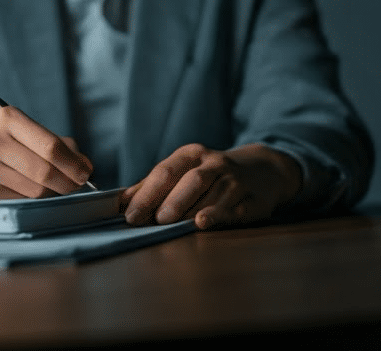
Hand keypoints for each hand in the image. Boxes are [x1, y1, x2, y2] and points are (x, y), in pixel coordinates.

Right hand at [0, 107, 93, 197]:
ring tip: (52, 187)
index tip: (85, 172)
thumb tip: (84, 165)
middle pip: (46, 170)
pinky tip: (30, 191)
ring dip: (52, 192)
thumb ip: (54, 143)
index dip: (74, 163)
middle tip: (76, 185)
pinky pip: (22, 200)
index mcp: (8, 118)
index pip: (52, 146)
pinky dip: (34, 199)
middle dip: (69, 182)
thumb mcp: (20, 130)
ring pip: (36, 190)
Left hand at [118, 143, 301, 229]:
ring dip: (195, 209)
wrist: (261, 170)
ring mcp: (236, 180)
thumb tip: (120, 203)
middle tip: (157, 220)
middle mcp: (214, 163)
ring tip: (178, 224)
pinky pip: (238, 206)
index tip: (131, 215)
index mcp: (190, 155)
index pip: (165, 172)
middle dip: (173, 200)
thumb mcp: (181, 172)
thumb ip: (151, 187)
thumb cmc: (209, 175)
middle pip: (192, 180)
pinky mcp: (254, 198)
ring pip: (215, 193)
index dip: (147, 194)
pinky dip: (221, 214)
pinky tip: (206, 222)